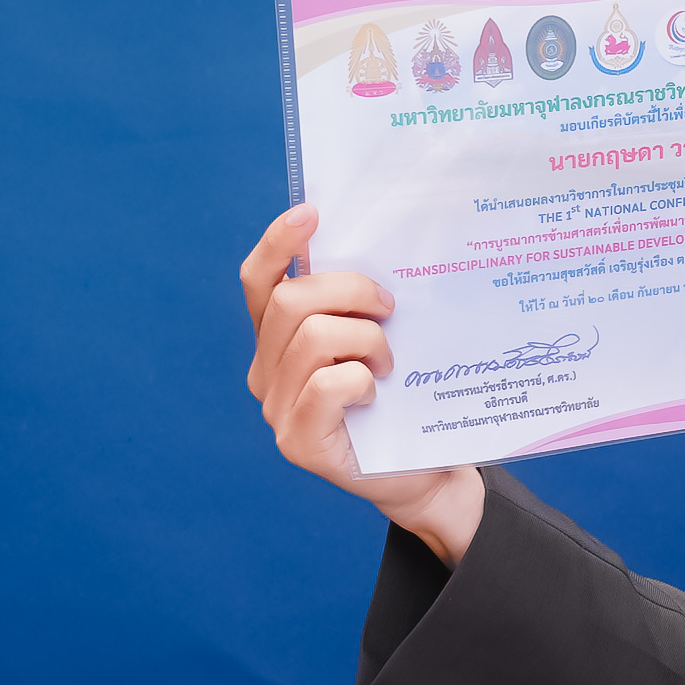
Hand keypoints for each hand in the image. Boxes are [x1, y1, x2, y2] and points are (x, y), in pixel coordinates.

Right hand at [240, 206, 483, 562]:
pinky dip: (361, 378)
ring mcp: (276, 409)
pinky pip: (327, 384)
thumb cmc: (404, 398)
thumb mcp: (380, 338)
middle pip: (291, 300)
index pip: (259, 280)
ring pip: (312, 336)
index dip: (279, 243)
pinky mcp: (298, 442)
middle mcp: (266, 371)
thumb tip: (376, 245)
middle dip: (349, 290)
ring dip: (365, 339)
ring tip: (388, 361)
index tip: (312, 212)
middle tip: (390, 308)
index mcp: (278, 339)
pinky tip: (376, 393)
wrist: (425, 472)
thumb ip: (359, 304)